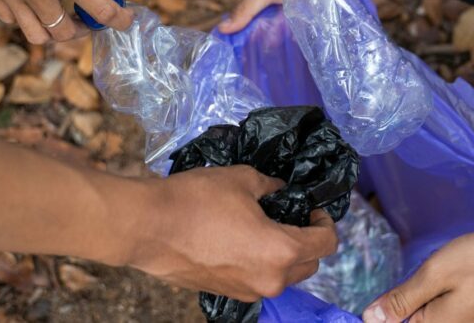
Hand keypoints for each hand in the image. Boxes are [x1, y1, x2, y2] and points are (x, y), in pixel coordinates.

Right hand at [0, 0, 133, 43]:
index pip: (101, 11)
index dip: (119, 20)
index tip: (124, 20)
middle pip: (65, 33)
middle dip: (83, 29)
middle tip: (87, 16)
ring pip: (36, 35)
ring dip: (53, 30)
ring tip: (59, 13)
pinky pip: (10, 19)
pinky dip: (25, 16)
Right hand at [125, 165, 337, 299]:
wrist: (147, 227)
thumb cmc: (197, 199)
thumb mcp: (243, 180)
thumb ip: (271, 186)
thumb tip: (280, 190)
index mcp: (282, 251)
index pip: (326, 243)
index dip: (326, 222)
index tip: (314, 208)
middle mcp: (270, 280)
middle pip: (309, 265)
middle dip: (308, 242)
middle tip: (294, 217)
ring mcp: (247, 291)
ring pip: (283, 277)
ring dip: (285, 256)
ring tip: (267, 229)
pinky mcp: (226, 293)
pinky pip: (257, 281)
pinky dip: (260, 265)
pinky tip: (243, 242)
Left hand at [363, 232, 473, 322]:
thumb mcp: (437, 273)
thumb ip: (402, 299)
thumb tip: (370, 318)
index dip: (383, 309)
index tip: (397, 286)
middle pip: (411, 321)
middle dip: (405, 301)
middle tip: (428, 274)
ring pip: (427, 315)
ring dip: (423, 296)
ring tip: (447, 271)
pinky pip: (444, 313)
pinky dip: (441, 296)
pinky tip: (458, 275)